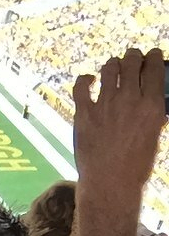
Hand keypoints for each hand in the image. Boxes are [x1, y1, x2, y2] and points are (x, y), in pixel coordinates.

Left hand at [72, 48, 164, 195]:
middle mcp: (129, 100)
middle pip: (131, 62)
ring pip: (109, 69)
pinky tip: (89, 80)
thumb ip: (153, 115)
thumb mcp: (154, 136)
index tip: (152, 54)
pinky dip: (85, 79)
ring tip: (114, 65)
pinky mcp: (84, 112)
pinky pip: (81, 86)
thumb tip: (153, 102)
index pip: (154, 68)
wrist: (110, 181)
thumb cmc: (137, 164)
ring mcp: (104, 104)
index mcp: (152, 105)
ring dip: (112, 64)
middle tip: (132, 57)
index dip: (153, 56)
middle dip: (133, 55)